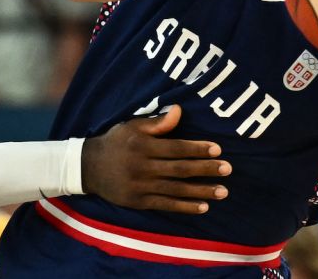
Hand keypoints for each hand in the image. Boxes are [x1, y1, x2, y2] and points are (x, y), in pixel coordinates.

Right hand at [82, 105, 230, 213]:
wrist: (89, 167)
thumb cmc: (116, 141)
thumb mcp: (132, 126)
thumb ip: (157, 122)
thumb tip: (179, 110)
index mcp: (142, 144)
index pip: (175, 147)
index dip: (197, 148)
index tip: (217, 149)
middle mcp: (142, 166)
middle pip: (179, 169)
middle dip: (205, 169)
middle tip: (227, 169)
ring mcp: (141, 186)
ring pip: (176, 189)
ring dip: (201, 191)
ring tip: (222, 191)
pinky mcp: (139, 202)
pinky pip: (166, 205)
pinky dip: (185, 207)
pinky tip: (203, 207)